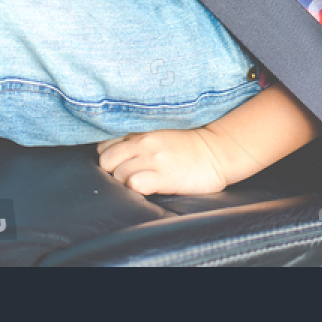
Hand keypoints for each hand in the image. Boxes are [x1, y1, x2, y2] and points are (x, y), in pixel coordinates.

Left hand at [96, 127, 237, 195]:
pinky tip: (148, 189)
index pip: (104, 145)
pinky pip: (134, 184)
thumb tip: (117, 149)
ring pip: (118, 175)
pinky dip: (137, 189)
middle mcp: (143, 143)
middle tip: (128, 177)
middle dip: (112, 172)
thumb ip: (138, 137)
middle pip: (105, 161)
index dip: (110, 158)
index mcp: (141, 131)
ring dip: (126, 184)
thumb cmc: (189, 145)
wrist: (217, 151)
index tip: (121, 164)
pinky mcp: (164, 177)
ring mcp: (153, 159)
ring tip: (142, 184)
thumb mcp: (159, 132)